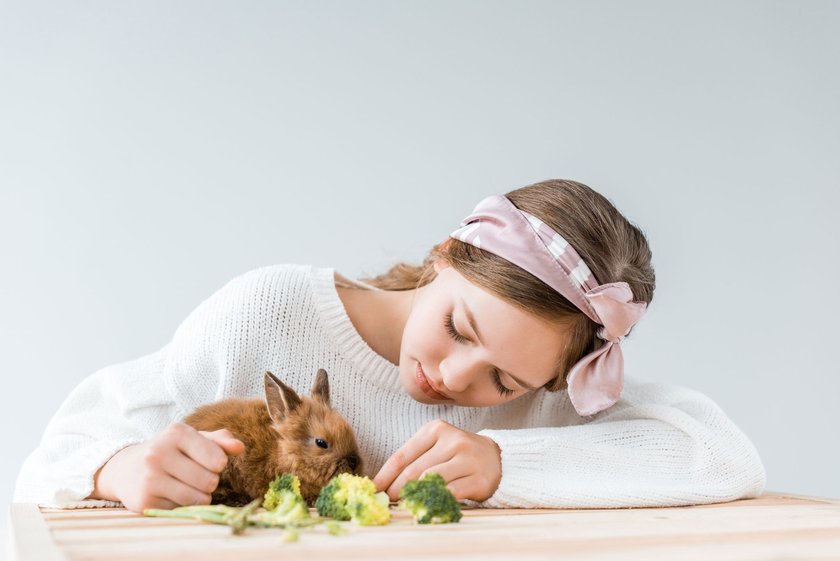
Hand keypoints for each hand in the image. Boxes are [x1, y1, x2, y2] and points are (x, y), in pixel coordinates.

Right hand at [90, 422, 244, 512]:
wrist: (127, 468)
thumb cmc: (171, 451)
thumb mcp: (194, 440)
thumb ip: (220, 442)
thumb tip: (240, 447)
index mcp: (176, 433)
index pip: (217, 458)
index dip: (220, 464)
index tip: (213, 462)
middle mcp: (159, 453)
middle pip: (209, 481)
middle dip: (210, 481)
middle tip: (197, 475)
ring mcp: (149, 478)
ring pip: (198, 499)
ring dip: (200, 496)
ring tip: (189, 486)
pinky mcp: (145, 502)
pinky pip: (181, 510)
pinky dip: (182, 505)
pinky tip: (171, 494)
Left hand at [373, 419, 501, 502]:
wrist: (497, 458)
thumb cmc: (457, 454)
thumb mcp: (436, 446)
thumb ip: (414, 459)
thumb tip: (383, 483)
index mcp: (436, 429)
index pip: (402, 455)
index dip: (385, 475)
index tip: (374, 489)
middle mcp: (452, 441)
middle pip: (414, 471)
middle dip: (396, 490)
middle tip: (387, 501)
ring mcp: (467, 459)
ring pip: (430, 481)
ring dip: (413, 496)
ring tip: (405, 503)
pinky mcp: (478, 479)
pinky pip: (450, 493)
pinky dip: (434, 501)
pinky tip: (427, 506)